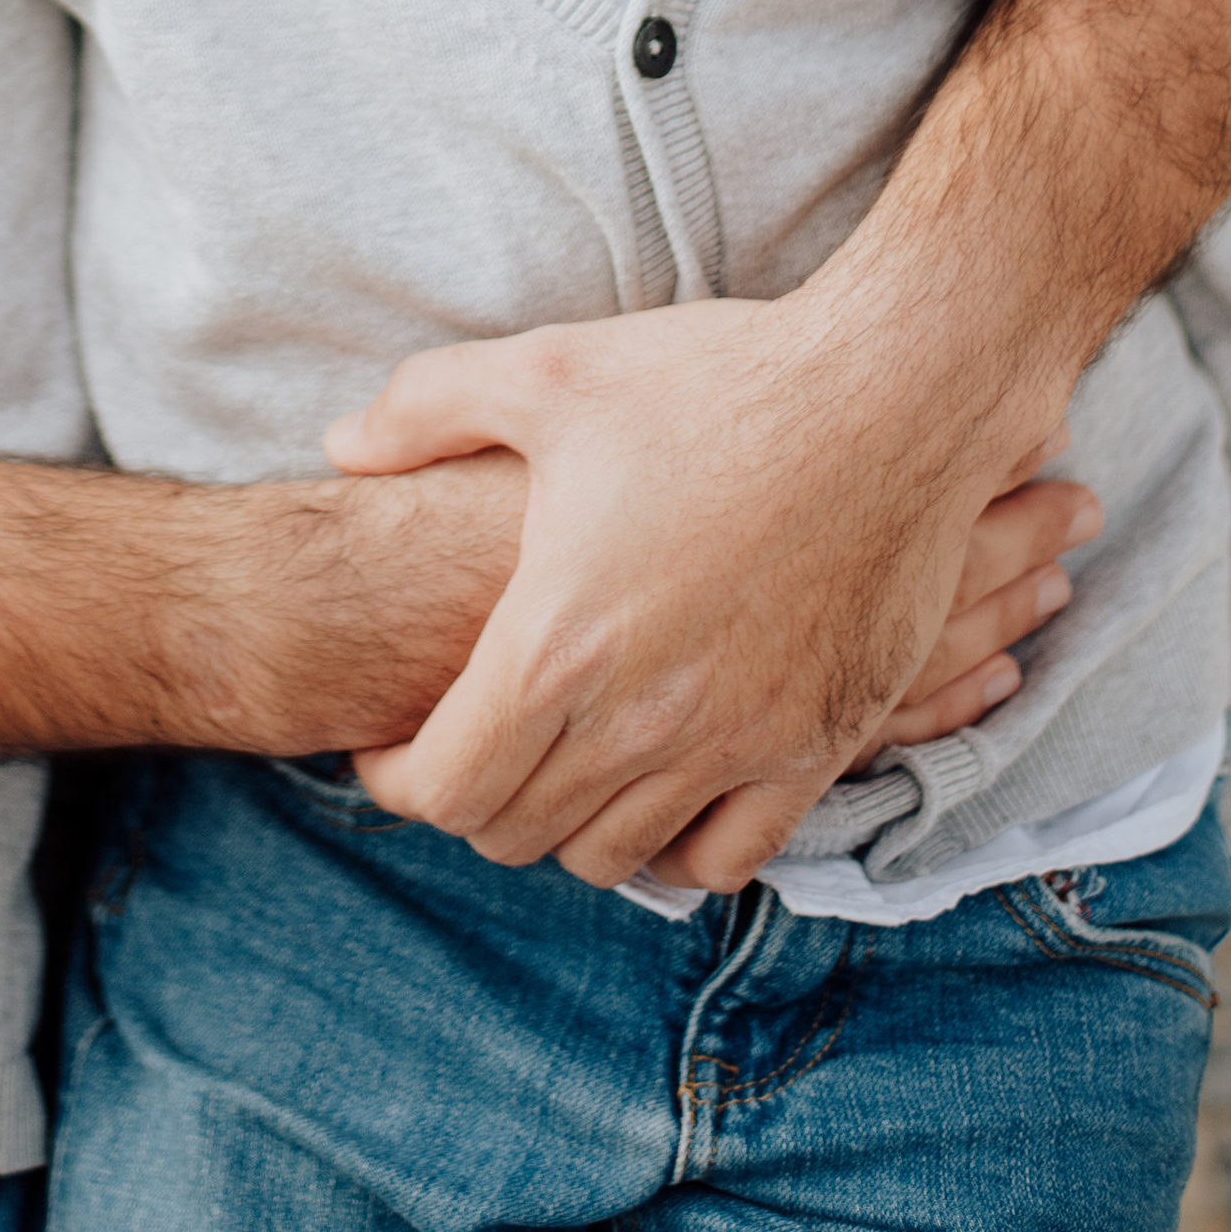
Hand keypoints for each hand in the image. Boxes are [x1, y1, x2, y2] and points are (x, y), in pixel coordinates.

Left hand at [328, 291, 1070, 886]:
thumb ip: (426, 409)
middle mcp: (640, 721)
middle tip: (468, 743)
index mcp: (557, 644)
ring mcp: (735, 745)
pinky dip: (677, 845)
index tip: (388, 747)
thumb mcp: (548, 372)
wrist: (889, 394)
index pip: (444, 786)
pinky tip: (660, 786)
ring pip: (614, 858)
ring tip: (557, 763)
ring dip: (568, 822)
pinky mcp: (816, 747)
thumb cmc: (713, 379)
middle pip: (517, 832)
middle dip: (474, 797)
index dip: (397, 780)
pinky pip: (727, 859)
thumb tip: (341, 443)